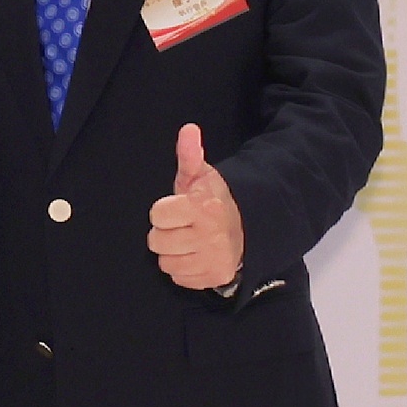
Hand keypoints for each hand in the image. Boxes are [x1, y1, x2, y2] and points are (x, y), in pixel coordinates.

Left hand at [149, 123, 245, 292]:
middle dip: (166, 232)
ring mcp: (213, 259)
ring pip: (165, 262)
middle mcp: (209, 236)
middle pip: (157, 241)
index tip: (178, 207)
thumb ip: (189, 154)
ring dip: (172, 252)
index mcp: (203, 207)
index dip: (164, 210)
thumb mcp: (202, 175)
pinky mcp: (214, 277)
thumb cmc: (215, 200)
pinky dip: (183, 268)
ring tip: (187, 240)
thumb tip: (188, 129)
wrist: (249, 227)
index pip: (157, 214)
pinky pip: (179, 277)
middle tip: (182, 225)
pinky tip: (195, 255)